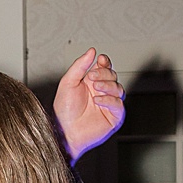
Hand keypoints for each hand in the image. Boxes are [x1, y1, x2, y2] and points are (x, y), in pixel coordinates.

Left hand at [53, 48, 124, 162]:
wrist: (65, 132)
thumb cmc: (64, 111)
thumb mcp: (68, 83)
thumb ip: (80, 66)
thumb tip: (91, 51)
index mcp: (91, 82)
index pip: (104, 67)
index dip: (105, 62)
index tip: (100, 59)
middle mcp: (101, 91)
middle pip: (113, 75)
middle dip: (104, 74)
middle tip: (92, 77)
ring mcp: (108, 103)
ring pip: (118, 88)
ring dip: (107, 85)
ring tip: (95, 89)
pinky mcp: (114, 115)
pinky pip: (118, 104)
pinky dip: (109, 100)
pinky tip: (98, 100)